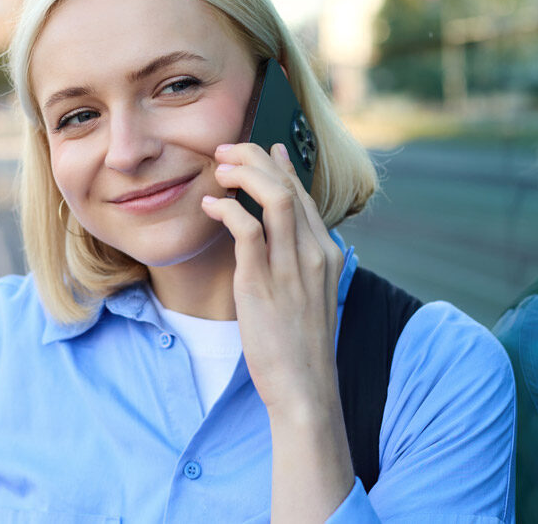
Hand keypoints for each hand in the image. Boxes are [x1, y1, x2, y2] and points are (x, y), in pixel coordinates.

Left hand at [201, 141, 342, 412]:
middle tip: (227, 150)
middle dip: (255, 158)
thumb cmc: (300, 345)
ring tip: (219, 166)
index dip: (278, 166)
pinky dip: (227, 209)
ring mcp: (290, 267)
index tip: (260, 148)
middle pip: (288, 186)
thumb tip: (275, 235)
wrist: (305, 389)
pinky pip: (247, 229)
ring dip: (243, 173)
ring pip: (273, 197)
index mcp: (326, 253)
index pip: (303, 194)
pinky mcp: (262, 282)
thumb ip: (297, 262)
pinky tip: (211, 204)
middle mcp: (313, 253)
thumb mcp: (308, 295)